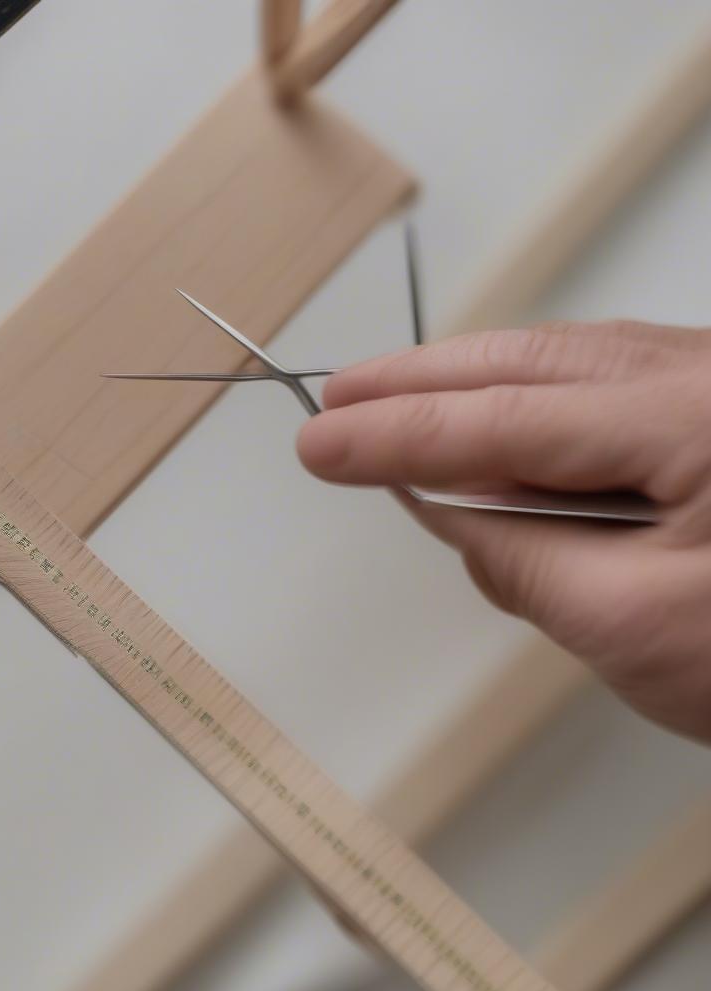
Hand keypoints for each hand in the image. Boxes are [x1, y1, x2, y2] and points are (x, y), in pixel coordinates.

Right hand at [297, 320, 710, 741]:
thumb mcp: (634, 629)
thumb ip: (520, 562)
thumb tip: (448, 513)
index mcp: (690, 420)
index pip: (500, 424)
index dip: (395, 435)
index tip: (318, 442)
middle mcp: (703, 377)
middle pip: (528, 361)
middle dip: (420, 379)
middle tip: (338, 395)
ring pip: (564, 366)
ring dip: (470, 383)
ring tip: (392, 400)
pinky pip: (601, 393)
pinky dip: (528, 408)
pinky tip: (492, 431)